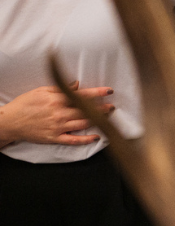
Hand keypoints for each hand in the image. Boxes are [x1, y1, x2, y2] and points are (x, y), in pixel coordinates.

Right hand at [0, 82, 114, 145]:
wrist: (11, 122)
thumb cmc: (25, 104)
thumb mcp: (40, 91)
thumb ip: (60, 88)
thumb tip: (76, 84)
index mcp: (56, 99)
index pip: (81, 95)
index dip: (97, 93)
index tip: (109, 91)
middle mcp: (59, 113)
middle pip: (85, 110)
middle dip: (101, 108)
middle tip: (112, 106)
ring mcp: (58, 127)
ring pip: (82, 124)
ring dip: (97, 121)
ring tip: (108, 118)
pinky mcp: (55, 138)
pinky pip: (73, 140)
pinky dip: (86, 140)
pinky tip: (96, 137)